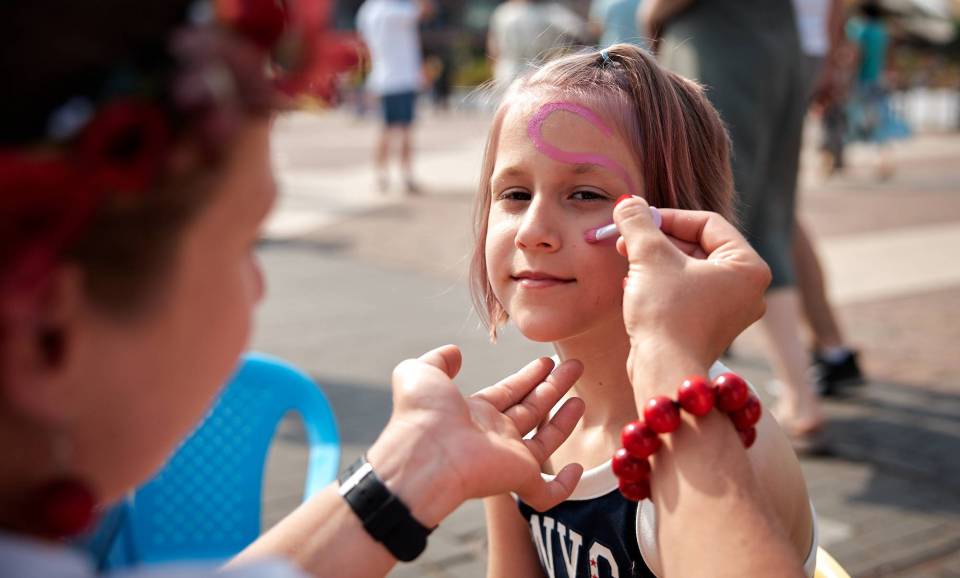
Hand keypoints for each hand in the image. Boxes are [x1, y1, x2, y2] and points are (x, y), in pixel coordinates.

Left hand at [368, 345, 584, 524]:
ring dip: (564, 420)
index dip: (528, 377)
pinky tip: (576, 467)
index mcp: (474, 413)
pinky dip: (565, 484)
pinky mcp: (518, 479)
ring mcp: (507, 459)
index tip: (546, 362)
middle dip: (553, 387)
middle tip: (574, 367)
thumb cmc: (422, 416)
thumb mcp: (423, 373)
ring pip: (545, 442)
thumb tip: (454, 352)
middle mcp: (493, 436)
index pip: (509, 393)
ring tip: (581, 396)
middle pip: (531, 409)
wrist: (426, 455)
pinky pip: (547, 492)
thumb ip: (438, 360)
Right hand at [614, 197, 770, 368]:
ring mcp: (731, 311)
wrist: (665, 372)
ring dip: (655, 261)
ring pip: (690, 270)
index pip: (707, 223)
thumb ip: (638, 223)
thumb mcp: (649, 256)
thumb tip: (627, 203)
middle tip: (626, 238)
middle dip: (658, 240)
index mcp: (748, 266)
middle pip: (698, 246)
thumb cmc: (666, 314)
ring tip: (626, 260)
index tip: (638, 219)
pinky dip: (661, 284)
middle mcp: (748, 289)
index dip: (668, 216)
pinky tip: (634, 285)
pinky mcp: (710, 329)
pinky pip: (687, 293)